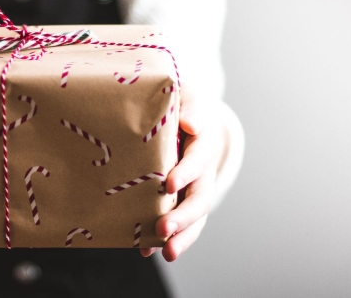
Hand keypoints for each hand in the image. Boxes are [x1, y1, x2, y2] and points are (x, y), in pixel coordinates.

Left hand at [140, 87, 227, 261]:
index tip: (169, 184)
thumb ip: (189, 107)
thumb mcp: (187, 96)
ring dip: (182, 236)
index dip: (186, 172)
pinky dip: (164, 239)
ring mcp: (193, 190)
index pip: (198, 159)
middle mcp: (203, 172)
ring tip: (167, 253)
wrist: (185, 118)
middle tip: (163, 229)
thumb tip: (190, 124)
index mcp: (204, 144)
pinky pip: (178, 224)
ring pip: (194, 218)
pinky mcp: (179, 201)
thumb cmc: (180, 104)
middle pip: (199, 198)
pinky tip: (146, 250)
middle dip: (183, 216)